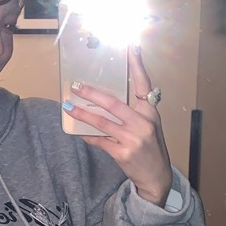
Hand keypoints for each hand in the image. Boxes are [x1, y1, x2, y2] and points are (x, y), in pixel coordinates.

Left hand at [65, 45, 172, 206]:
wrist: (156, 177)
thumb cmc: (150, 148)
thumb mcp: (148, 126)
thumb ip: (133, 112)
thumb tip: (106, 98)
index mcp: (150, 113)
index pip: (143, 85)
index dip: (137, 65)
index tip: (132, 47)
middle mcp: (143, 123)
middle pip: (114, 103)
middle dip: (92, 93)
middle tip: (76, 85)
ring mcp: (132, 139)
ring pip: (102, 122)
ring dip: (82, 114)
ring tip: (69, 106)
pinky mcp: (122, 153)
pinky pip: (99, 141)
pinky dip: (88, 136)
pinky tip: (79, 132)